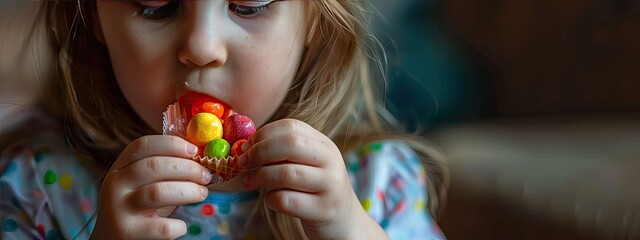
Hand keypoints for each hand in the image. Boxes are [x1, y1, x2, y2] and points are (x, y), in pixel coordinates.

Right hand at [91, 135, 212, 239]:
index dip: (172, 144)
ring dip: (188, 191)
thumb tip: (201, 157)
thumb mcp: (144, 184)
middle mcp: (115, 185)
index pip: (143, 145)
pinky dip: (178, 225)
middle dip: (187, 168)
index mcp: (120, 168)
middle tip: (206, 176)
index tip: (194, 151)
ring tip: (201, 194)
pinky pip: (162, 227)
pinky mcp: (128, 233)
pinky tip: (181, 226)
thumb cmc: (139, 209)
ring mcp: (118, 210)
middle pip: (154, 166)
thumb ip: (164, 170)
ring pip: (158, 192)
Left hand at [238, 119, 387, 238]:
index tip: (245, 147)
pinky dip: (270, 199)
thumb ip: (283, 153)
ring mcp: (330, 185)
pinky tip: (271, 199)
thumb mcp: (307, 164)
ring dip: (260, 177)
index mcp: (323, 144)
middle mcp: (330, 160)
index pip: (291, 127)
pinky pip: (287, 201)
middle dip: (259, 152)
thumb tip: (245, 146)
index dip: (263, 134)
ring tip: (249, 181)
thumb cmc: (315, 189)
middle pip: (290, 144)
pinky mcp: (324, 210)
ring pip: (287, 173)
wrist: (345, 221)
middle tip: (242, 163)